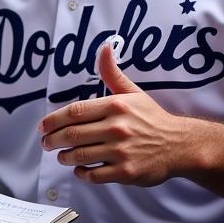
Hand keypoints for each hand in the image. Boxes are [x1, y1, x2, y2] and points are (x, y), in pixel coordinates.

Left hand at [38, 42, 194, 186]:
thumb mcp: (132, 93)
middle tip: (46, 143)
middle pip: (73, 134)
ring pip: (80, 155)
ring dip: (65, 156)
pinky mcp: (126, 172)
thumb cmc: (151, 118)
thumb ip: (112, 73)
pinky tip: (79, 169)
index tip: (43, 126)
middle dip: (53, 140)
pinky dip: (82, 173)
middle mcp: (117, 127)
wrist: (180, 145)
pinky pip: (94, 175)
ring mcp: (121, 151)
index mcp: (116, 106)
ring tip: (62, 155)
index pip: (75, 111)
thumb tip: (105, 47)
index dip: (53, 120)